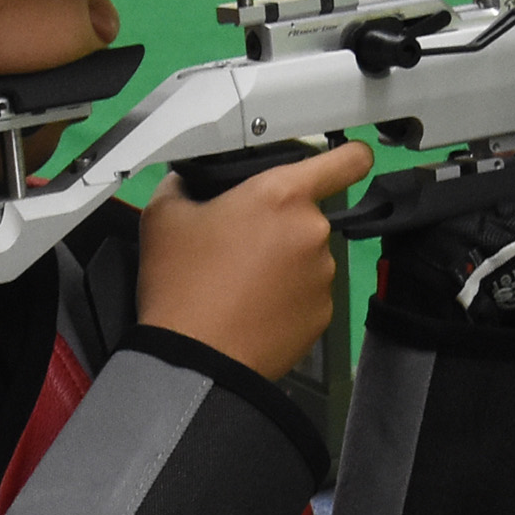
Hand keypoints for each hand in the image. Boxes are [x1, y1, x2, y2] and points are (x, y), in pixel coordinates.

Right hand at [139, 139, 372, 380]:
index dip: (351, 155)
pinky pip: (308, 294)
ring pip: (307, 256)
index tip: (349, 158)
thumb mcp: (163, 217)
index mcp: (281, 194)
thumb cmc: (181, 283)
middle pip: (307, 215)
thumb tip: (185, 181)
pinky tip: (253, 308)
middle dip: (279, 225)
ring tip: (241, 283)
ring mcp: (323, 275)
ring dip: (284, 263)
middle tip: (239, 245)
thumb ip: (182, 184)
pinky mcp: (323, 315)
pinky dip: (287, 298)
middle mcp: (313, 231)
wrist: (195, 359)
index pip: (346, 161)